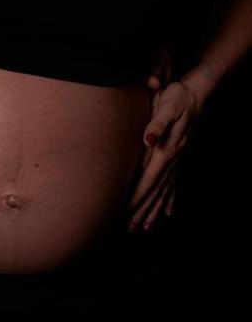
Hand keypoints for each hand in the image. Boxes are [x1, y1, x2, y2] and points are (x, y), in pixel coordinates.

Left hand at [125, 77, 203, 232]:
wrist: (197, 93)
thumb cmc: (177, 98)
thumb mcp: (166, 106)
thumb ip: (156, 124)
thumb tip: (148, 140)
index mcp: (165, 152)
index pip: (148, 181)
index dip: (136, 198)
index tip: (125, 213)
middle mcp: (172, 160)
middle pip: (155, 191)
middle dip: (142, 210)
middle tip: (132, 229)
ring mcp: (177, 160)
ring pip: (164, 191)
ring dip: (154, 209)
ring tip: (146, 227)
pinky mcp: (179, 157)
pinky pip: (174, 184)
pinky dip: (169, 199)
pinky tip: (168, 211)